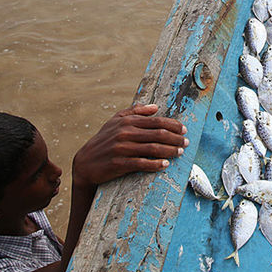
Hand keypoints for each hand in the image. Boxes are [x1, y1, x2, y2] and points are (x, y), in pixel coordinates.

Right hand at [71, 104, 188, 189]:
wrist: (85, 163)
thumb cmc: (104, 140)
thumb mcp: (115, 121)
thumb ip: (135, 112)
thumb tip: (155, 107)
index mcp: (127, 121)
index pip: (157, 121)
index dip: (173, 125)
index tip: (184, 130)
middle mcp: (125, 133)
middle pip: (158, 134)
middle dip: (175, 138)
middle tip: (186, 143)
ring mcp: (122, 148)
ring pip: (153, 148)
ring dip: (170, 151)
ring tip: (180, 153)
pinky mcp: (118, 163)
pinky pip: (141, 163)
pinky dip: (155, 164)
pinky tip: (165, 165)